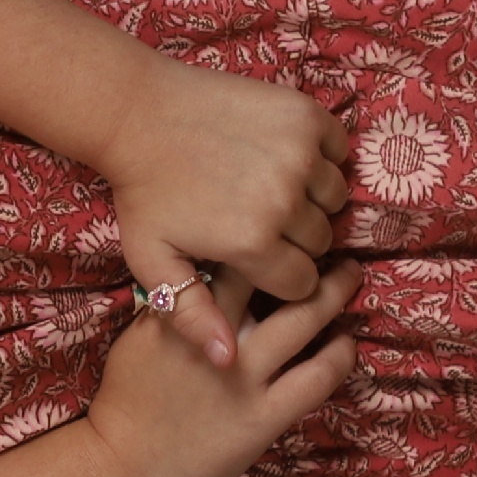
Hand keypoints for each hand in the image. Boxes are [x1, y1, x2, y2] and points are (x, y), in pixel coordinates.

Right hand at [79, 264, 363, 476]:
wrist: (124, 467)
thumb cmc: (124, 403)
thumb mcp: (135, 341)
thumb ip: (172, 312)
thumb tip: (204, 282)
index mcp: (182, 315)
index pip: (229, 261)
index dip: (257, 245)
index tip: (274, 239)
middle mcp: (218, 337)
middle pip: (272, 279)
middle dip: (304, 258)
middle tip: (327, 247)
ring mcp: (245, 377)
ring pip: (304, 320)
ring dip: (333, 293)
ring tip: (349, 276)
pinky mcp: (265, 416)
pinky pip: (318, 377)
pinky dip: (339, 354)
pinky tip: (346, 342)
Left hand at [96, 56, 355, 366]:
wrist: (137, 114)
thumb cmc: (142, 193)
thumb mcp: (153, 263)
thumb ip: (193, 315)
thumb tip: (229, 362)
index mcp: (252, 243)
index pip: (301, 283)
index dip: (280, 276)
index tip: (255, 257)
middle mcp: (284, 202)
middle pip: (321, 241)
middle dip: (295, 239)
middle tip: (255, 219)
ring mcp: (299, 155)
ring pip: (335, 197)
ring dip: (311, 198)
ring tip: (267, 189)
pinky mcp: (305, 116)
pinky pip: (339, 151)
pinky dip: (321, 156)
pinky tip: (281, 157)